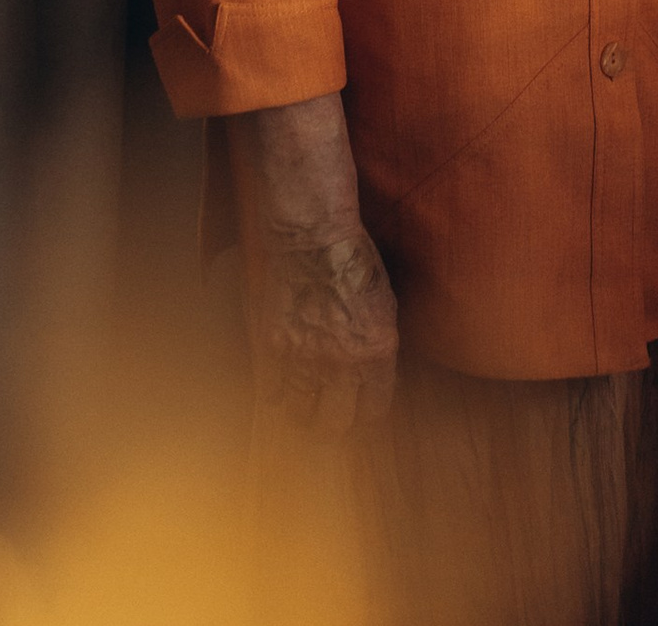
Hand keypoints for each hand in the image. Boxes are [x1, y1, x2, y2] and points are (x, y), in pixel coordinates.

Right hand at [235, 93, 398, 436]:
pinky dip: (277, 393)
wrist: (313, 234)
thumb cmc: (355, 261)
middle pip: (337, 423)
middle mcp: (342, 363)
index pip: (374, 410)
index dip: (367, 414)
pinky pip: (272, 392)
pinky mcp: (273, 348)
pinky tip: (282, 387)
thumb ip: (380, 346)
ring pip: (302, 414)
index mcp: (376, 352)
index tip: (362, 412)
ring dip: (305, 413)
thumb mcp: (385, 304)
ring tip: (306, 408)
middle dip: (337, 423)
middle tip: (333, 417)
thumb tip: (375, 377)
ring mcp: (304, 358)